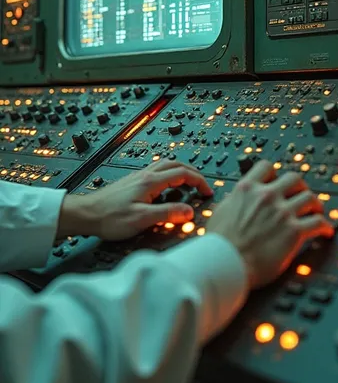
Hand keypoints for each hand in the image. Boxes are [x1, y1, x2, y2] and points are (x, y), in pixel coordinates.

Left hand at [57, 160, 212, 240]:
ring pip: (165, 166)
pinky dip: (168, 175)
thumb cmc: (109, 217)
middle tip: (201, 184)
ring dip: (180, 171)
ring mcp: (137, 177)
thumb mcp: (142, 219)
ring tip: (188, 183)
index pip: (183, 173)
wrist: (85, 214)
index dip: (199, 181)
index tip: (207, 192)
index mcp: (151, 181)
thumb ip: (167, 214)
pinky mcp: (131, 182)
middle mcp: (145, 175)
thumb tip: (188, 212)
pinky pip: (156, 172)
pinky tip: (165, 188)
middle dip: (192, 172)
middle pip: (175, 164)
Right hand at [206, 160, 333, 288]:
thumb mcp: (219, 213)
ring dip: (314, 205)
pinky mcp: (294, 232)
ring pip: (310, 198)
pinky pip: (318, 222)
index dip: (275, 173)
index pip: (266, 167)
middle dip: (299, 187)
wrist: (224, 263)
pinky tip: (326, 231)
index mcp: (247, 189)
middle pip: (294, 179)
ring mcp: (282, 213)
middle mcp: (267, 196)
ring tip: (316, 211)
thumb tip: (235, 201)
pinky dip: (325, 226)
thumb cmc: (219, 244)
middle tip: (301, 195)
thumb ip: (232, 202)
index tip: (278, 180)